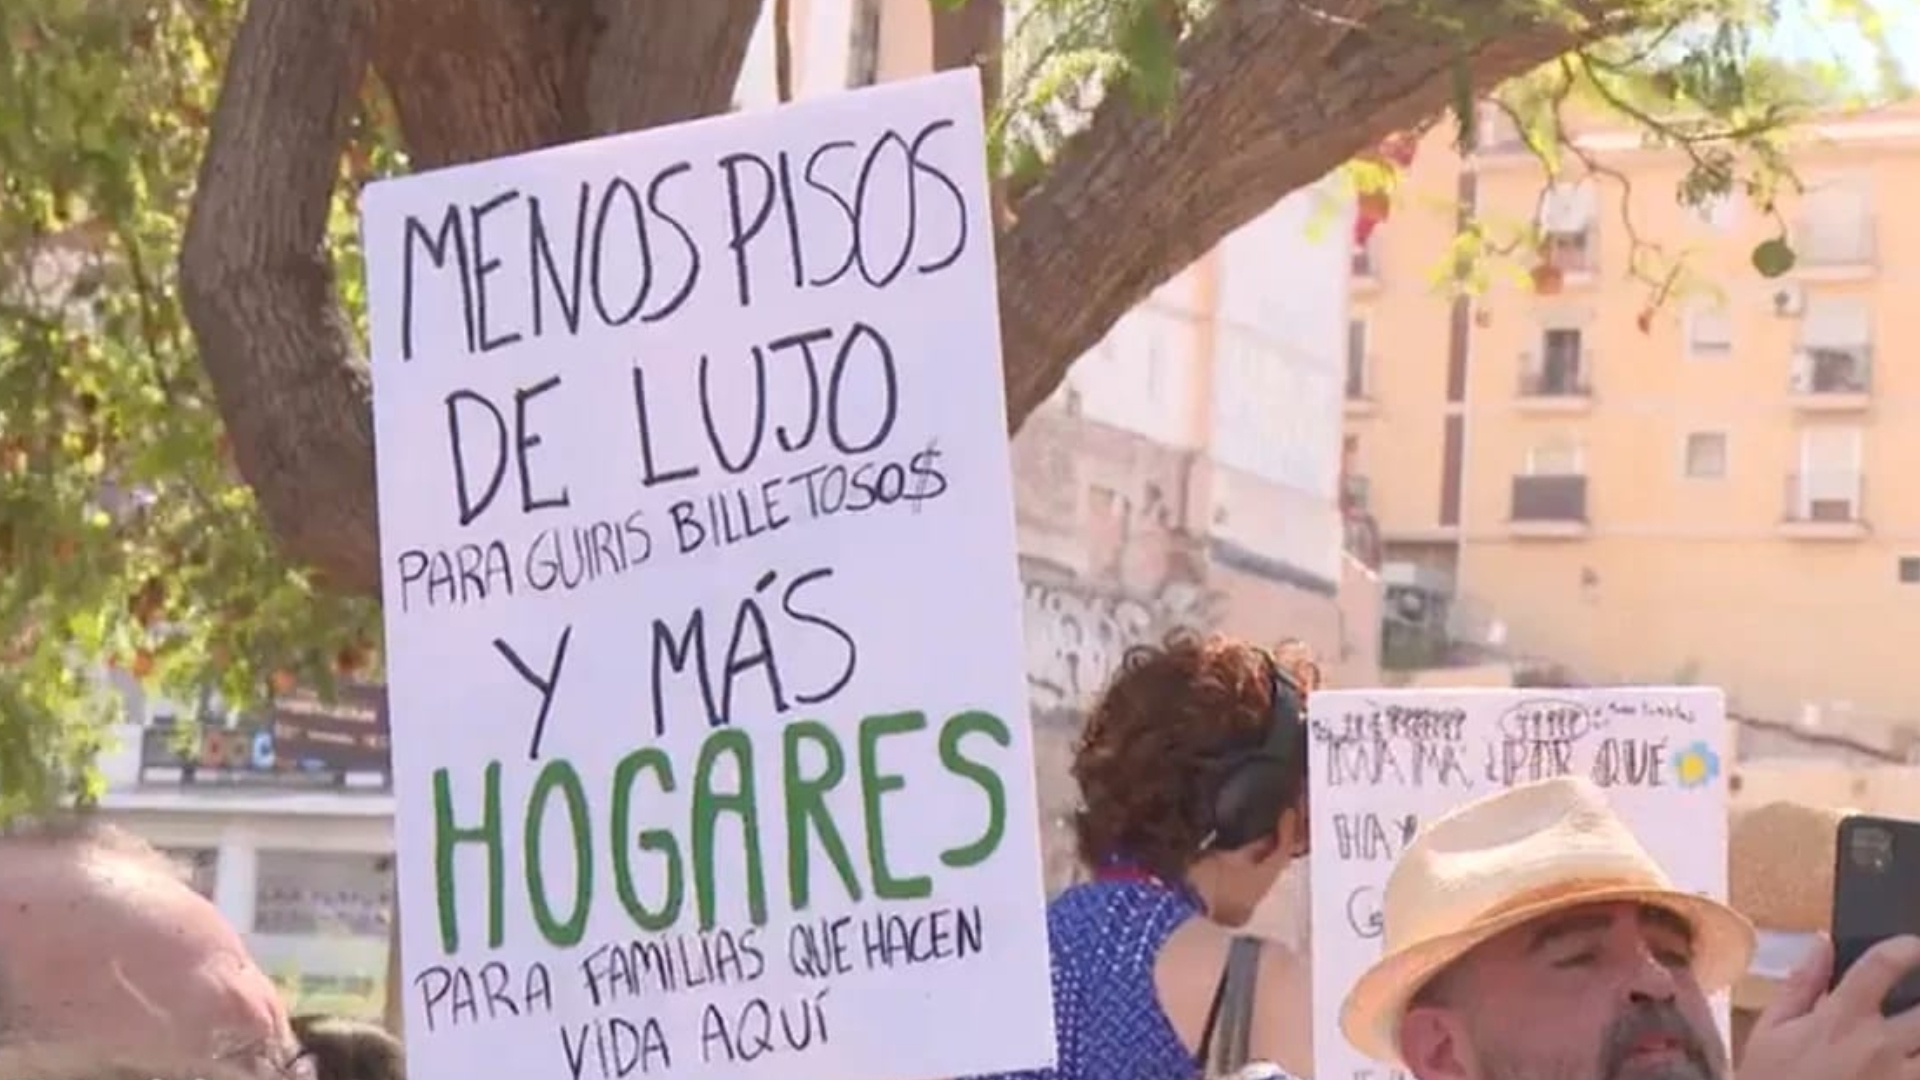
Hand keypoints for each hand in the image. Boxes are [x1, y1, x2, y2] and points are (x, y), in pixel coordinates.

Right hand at [1739, 933, 1919, 1079]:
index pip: (1885, 965)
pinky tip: (1908, 1062)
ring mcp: (1899, 1079)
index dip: (1909, 947)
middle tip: (1918, 1001)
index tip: (1914, 947)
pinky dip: (1917, 1066)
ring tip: (1914, 1036)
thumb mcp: (1771, 1029)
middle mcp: (1880, 1045)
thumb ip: (1802, 984)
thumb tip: (1824, 942)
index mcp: (1843, 1018)